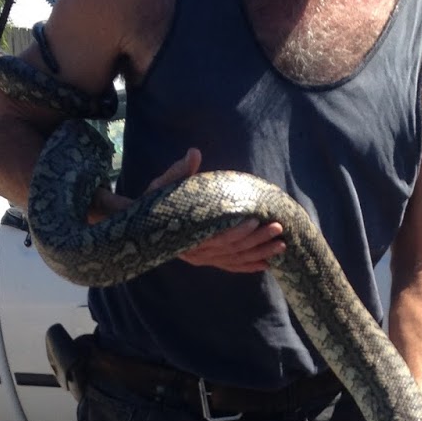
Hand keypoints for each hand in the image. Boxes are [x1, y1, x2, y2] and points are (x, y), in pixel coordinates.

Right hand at [90, 148, 283, 272]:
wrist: (140, 226)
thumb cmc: (154, 202)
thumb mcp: (163, 185)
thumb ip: (179, 172)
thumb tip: (194, 154)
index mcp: (187, 234)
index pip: (216, 236)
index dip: (237, 231)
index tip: (256, 220)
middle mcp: (195, 252)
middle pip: (231, 250)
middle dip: (256, 241)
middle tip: (278, 229)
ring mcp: (201, 258)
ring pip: (234, 260)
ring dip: (259, 254)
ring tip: (281, 246)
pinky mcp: (206, 260)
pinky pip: (229, 266)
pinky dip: (248, 266)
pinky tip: (266, 265)